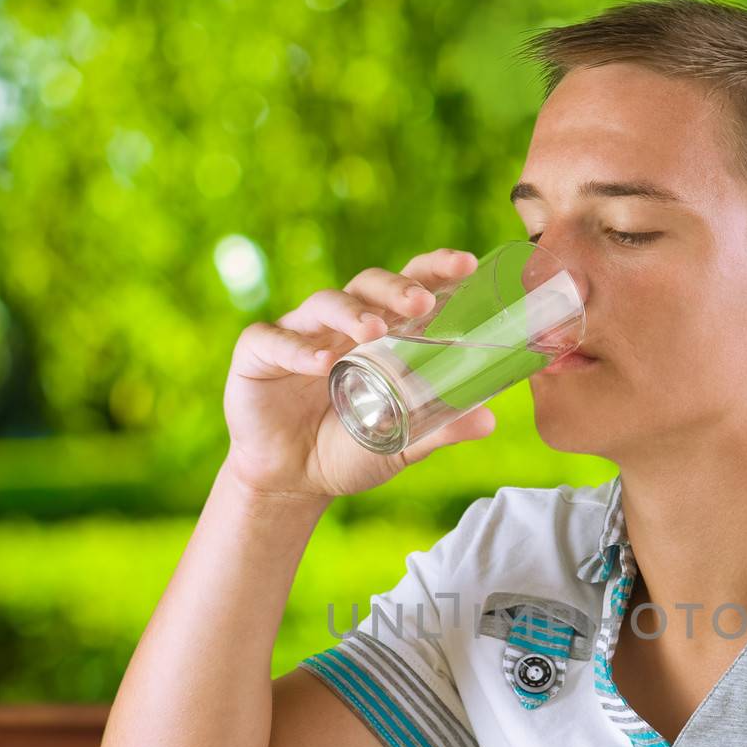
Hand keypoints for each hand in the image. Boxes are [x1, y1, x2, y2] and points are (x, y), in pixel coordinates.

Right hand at [222, 248, 494, 502]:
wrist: (291, 482)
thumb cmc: (348, 451)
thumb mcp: (400, 443)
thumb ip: (439, 429)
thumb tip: (488, 420)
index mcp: (381, 334)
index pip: (410, 287)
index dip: (435, 269)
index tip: (467, 264)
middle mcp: (341, 324)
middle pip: (369, 284)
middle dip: (396, 288)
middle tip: (421, 302)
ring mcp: (299, 333)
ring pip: (325, 304)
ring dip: (351, 313)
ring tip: (373, 331)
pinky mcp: (258, 352)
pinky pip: (276, 340)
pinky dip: (300, 349)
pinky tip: (321, 363)